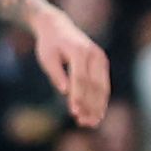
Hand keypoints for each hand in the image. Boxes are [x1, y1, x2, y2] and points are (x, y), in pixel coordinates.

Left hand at [30, 0, 112, 129]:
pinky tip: (96, 115)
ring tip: (90, 123)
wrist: (57, 27)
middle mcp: (94, 54)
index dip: (78, 96)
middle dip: (90, 106)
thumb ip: (56, 74)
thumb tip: (65, 92)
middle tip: (83, 122)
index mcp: (79, 50)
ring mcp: (101, 58)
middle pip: (95, 84)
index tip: (74, 112)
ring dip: (97, 107)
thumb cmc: (49, 44)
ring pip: (103, 87)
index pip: (80, 78)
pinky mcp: (102, 64)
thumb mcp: (47, 58)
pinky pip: (104, 85)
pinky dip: (100, 101)